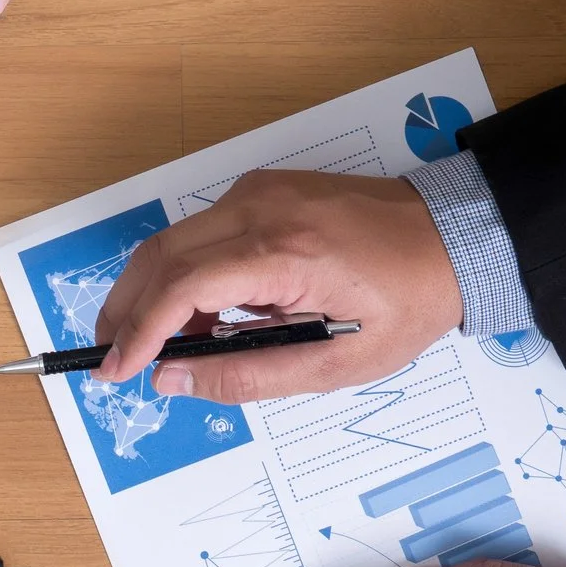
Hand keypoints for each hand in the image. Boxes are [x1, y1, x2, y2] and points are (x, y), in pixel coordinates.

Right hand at [91, 169, 461, 402]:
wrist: (454, 237)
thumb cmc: (407, 302)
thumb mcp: (336, 363)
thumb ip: (247, 374)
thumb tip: (172, 377)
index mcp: (283, 253)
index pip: (182, 287)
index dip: (139, 331)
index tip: (115, 369)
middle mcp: (260, 208)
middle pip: (160, 255)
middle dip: (126, 309)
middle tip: (111, 353)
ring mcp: (257, 191)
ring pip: (173, 240)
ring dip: (153, 292)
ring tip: (159, 342)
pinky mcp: (260, 188)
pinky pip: (200, 231)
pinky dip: (184, 272)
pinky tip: (199, 312)